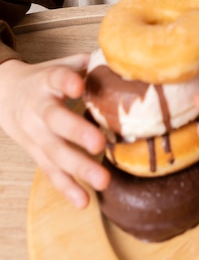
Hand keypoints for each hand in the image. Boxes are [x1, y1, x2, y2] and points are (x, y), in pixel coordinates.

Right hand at [0, 54, 109, 208]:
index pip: (56, 78)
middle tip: (100, 143)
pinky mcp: (37, 154)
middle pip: (55, 121)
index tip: (80, 85)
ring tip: (103, 181)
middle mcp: (39, 108)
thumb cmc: (45, 79)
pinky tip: (84, 201)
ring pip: (55, 152)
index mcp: (47, 81)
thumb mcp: (62, 64)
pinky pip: (52, 172)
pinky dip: (68, 188)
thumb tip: (125, 58)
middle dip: (77, 132)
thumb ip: (91, 63)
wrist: (5, 94)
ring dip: (79, 168)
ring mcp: (36, 134)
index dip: (67, 82)